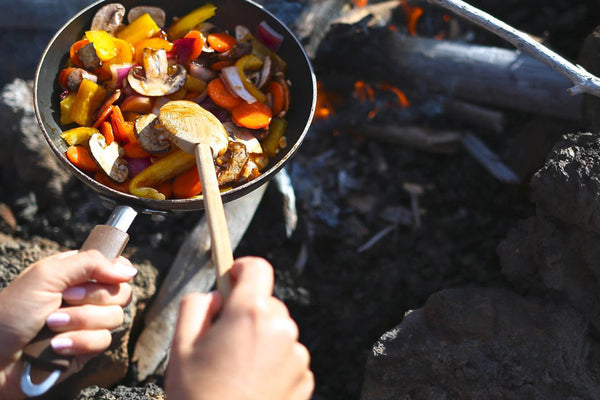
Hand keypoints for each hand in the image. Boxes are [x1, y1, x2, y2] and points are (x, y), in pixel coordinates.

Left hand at [0, 249, 136, 398]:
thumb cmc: (9, 314)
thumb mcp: (46, 275)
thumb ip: (90, 263)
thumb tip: (129, 270)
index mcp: (76, 274)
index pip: (116, 267)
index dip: (114, 272)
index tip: (103, 277)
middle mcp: (85, 297)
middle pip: (121, 292)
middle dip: (93, 299)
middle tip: (64, 299)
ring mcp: (87, 324)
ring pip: (114, 318)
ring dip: (81, 322)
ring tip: (52, 326)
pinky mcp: (86, 349)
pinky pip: (103, 342)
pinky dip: (79, 343)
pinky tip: (57, 346)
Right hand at [166, 256, 313, 399]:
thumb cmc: (196, 394)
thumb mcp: (181, 344)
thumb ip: (197, 305)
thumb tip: (218, 295)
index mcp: (250, 314)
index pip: (257, 268)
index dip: (241, 269)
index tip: (231, 278)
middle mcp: (281, 329)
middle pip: (267, 302)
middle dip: (246, 311)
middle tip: (222, 338)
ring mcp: (297, 355)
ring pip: (277, 330)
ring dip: (260, 338)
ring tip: (236, 368)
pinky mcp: (305, 378)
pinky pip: (288, 356)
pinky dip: (273, 362)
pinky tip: (252, 384)